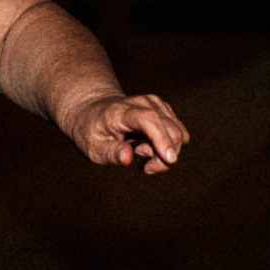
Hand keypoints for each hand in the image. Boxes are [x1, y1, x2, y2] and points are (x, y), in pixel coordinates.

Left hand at [67, 92, 187, 174]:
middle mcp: (142, 103)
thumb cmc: (92, 131)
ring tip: (140, 150)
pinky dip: (167, 145)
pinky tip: (148, 145)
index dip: (162, 139)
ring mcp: (155, 104)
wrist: (93, 111)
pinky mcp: (163, 109)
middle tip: (146, 167)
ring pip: (178, 133)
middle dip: (164, 156)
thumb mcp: (92, 147)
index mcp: (121, 111)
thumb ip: (110, 153)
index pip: (148, 119)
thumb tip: (127, 158)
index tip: (169, 159)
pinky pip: (177, 132)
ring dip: (164, 151)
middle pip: (170, 130)